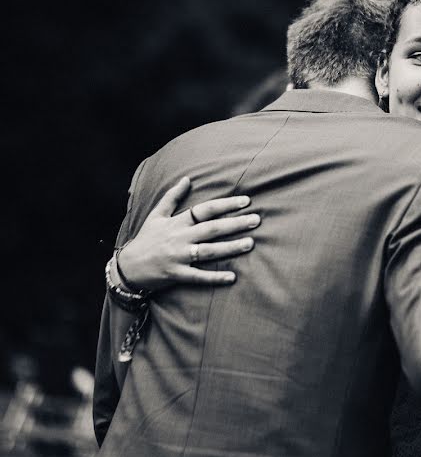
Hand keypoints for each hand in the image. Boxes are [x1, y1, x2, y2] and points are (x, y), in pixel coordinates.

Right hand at [116, 177, 258, 290]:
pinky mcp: (176, 274)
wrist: (127, 268)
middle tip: (256, 220)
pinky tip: (232, 277)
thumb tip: (187, 178)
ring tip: (250, 243)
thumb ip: (172, 197)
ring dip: (230, 247)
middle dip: (235, 224)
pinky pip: (198, 276)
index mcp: (177, 222)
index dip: (226, 205)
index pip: (205, 210)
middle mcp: (179, 238)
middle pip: (211, 229)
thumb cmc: (146, 239)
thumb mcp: (156, 215)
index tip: (246, 201)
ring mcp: (178, 257)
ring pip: (208, 251)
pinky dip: (214, 277)